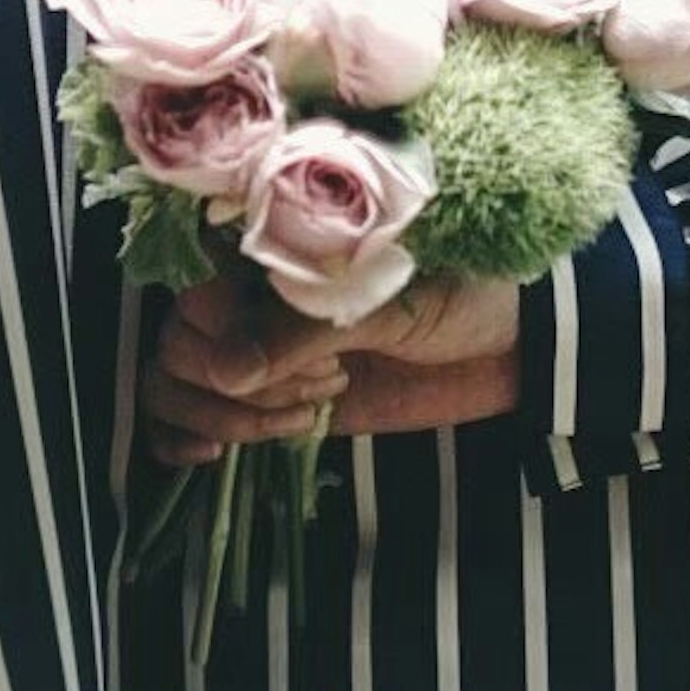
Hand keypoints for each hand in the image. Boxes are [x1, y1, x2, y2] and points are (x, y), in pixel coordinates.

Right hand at [141, 264, 521, 461]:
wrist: (515, 344)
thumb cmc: (461, 289)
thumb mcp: (387, 297)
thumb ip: (304, 327)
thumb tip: (227, 373)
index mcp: (274, 233)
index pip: (191, 276)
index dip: (221, 324)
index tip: (287, 350)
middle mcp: (251, 286)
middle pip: (179, 338)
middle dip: (239, 379)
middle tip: (326, 380)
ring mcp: (255, 345)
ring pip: (174, 380)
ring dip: (225, 415)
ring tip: (309, 409)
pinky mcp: (266, 396)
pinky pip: (188, 416)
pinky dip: (177, 438)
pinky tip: (208, 458)